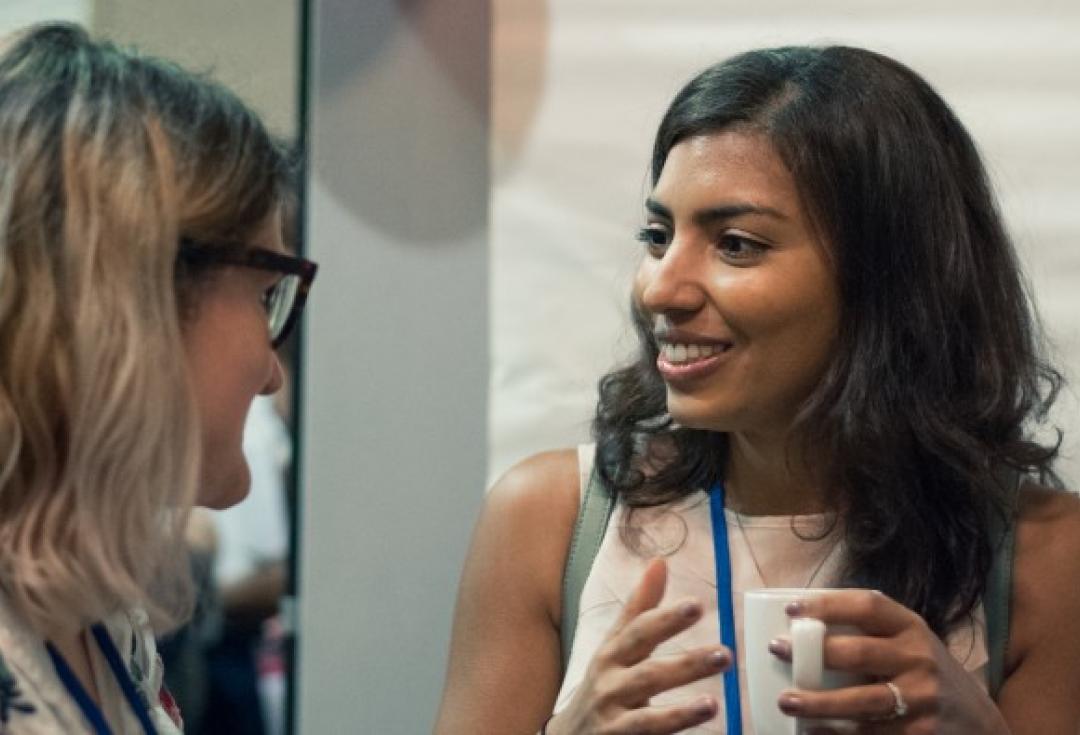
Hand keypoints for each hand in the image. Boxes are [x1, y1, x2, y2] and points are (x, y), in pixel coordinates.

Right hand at [547, 558, 730, 734]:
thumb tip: (660, 562)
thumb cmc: (602, 683)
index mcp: (611, 655)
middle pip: (648, 675)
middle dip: (685, 666)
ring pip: (647, 719)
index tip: (697, 606)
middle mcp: (610, 686)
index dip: (666, 619)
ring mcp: (613, 722)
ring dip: (679, 713)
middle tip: (723, 654)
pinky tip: (700, 733)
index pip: (638, 632)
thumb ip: (639, 607)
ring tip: (712, 704)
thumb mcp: (615, 644)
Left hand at [767, 590, 1008, 733]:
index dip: (828, 605)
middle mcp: (920, 660)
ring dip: (820, 703)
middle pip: (859, 653)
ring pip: (863, 702)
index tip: (791, 610)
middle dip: (813, 652)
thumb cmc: (926, 674)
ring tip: (786, 701)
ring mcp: (922, 701)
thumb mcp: (911, 643)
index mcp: (913, 628)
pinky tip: (811, 734)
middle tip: (777, 650)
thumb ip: (871, 633)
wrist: (980, 723)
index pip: (868, 606)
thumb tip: (800, 626)